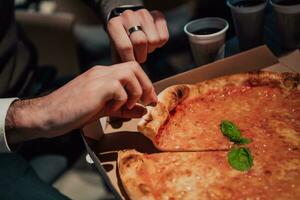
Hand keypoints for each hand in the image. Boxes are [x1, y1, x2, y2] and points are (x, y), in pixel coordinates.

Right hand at [5, 61, 156, 143]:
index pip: (131, 69)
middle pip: (134, 67)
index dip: (145, 83)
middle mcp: (101, 72)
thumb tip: (143, 110)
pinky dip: (122, 100)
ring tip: (127, 106)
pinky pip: (118, 88)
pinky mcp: (94, 88)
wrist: (47, 115)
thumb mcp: (104, 110)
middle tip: (146, 101)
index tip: (150, 99)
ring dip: (134, 92)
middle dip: (146, 85)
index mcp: (103, 74)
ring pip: (129, 73)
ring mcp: (97, 78)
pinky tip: (112, 109)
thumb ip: (124, 108)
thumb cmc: (73, 112)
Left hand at [107, 9, 168, 62]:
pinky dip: (159, 44)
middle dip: (141, 55)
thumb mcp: (116, 52)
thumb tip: (127, 76)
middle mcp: (128, 15)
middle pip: (141, 42)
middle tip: (139, 56)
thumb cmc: (122, 43)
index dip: (130, 59)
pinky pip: (163, 37)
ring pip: (153, 40)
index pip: (125, 47)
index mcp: (114, 24)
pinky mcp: (157, 15)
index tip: (131, 63)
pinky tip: (151, 42)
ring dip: (150, 49)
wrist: (128, 26)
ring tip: (144, 47)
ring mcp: (143, 13)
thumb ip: (120, 62)